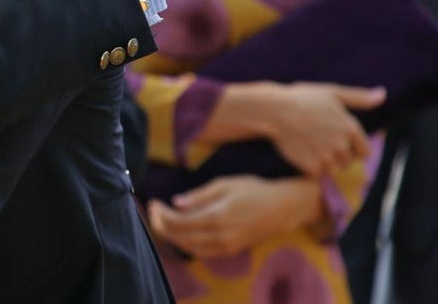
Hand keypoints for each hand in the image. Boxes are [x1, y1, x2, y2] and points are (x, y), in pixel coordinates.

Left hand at [146, 175, 322, 258]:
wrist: (283, 208)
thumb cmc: (254, 190)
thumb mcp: (225, 184)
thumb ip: (199, 195)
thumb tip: (176, 203)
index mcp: (217, 217)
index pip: (179, 222)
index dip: (161, 214)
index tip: (153, 202)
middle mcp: (220, 236)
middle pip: (181, 237)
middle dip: (162, 225)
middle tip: (154, 211)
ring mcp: (227, 246)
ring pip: (190, 248)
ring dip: (173, 236)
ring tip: (163, 221)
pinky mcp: (231, 250)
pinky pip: (203, 252)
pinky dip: (188, 244)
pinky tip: (181, 232)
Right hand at [266, 82, 383, 176]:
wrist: (272, 111)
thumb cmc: (301, 99)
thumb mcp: (332, 93)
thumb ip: (359, 98)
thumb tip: (383, 95)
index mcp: (351, 129)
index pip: (364, 152)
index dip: (352, 148)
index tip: (336, 140)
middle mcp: (343, 146)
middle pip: (348, 162)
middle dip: (336, 154)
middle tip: (316, 139)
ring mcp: (328, 158)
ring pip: (333, 169)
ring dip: (323, 162)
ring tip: (308, 145)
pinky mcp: (312, 168)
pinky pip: (317, 174)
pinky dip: (310, 167)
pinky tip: (300, 152)